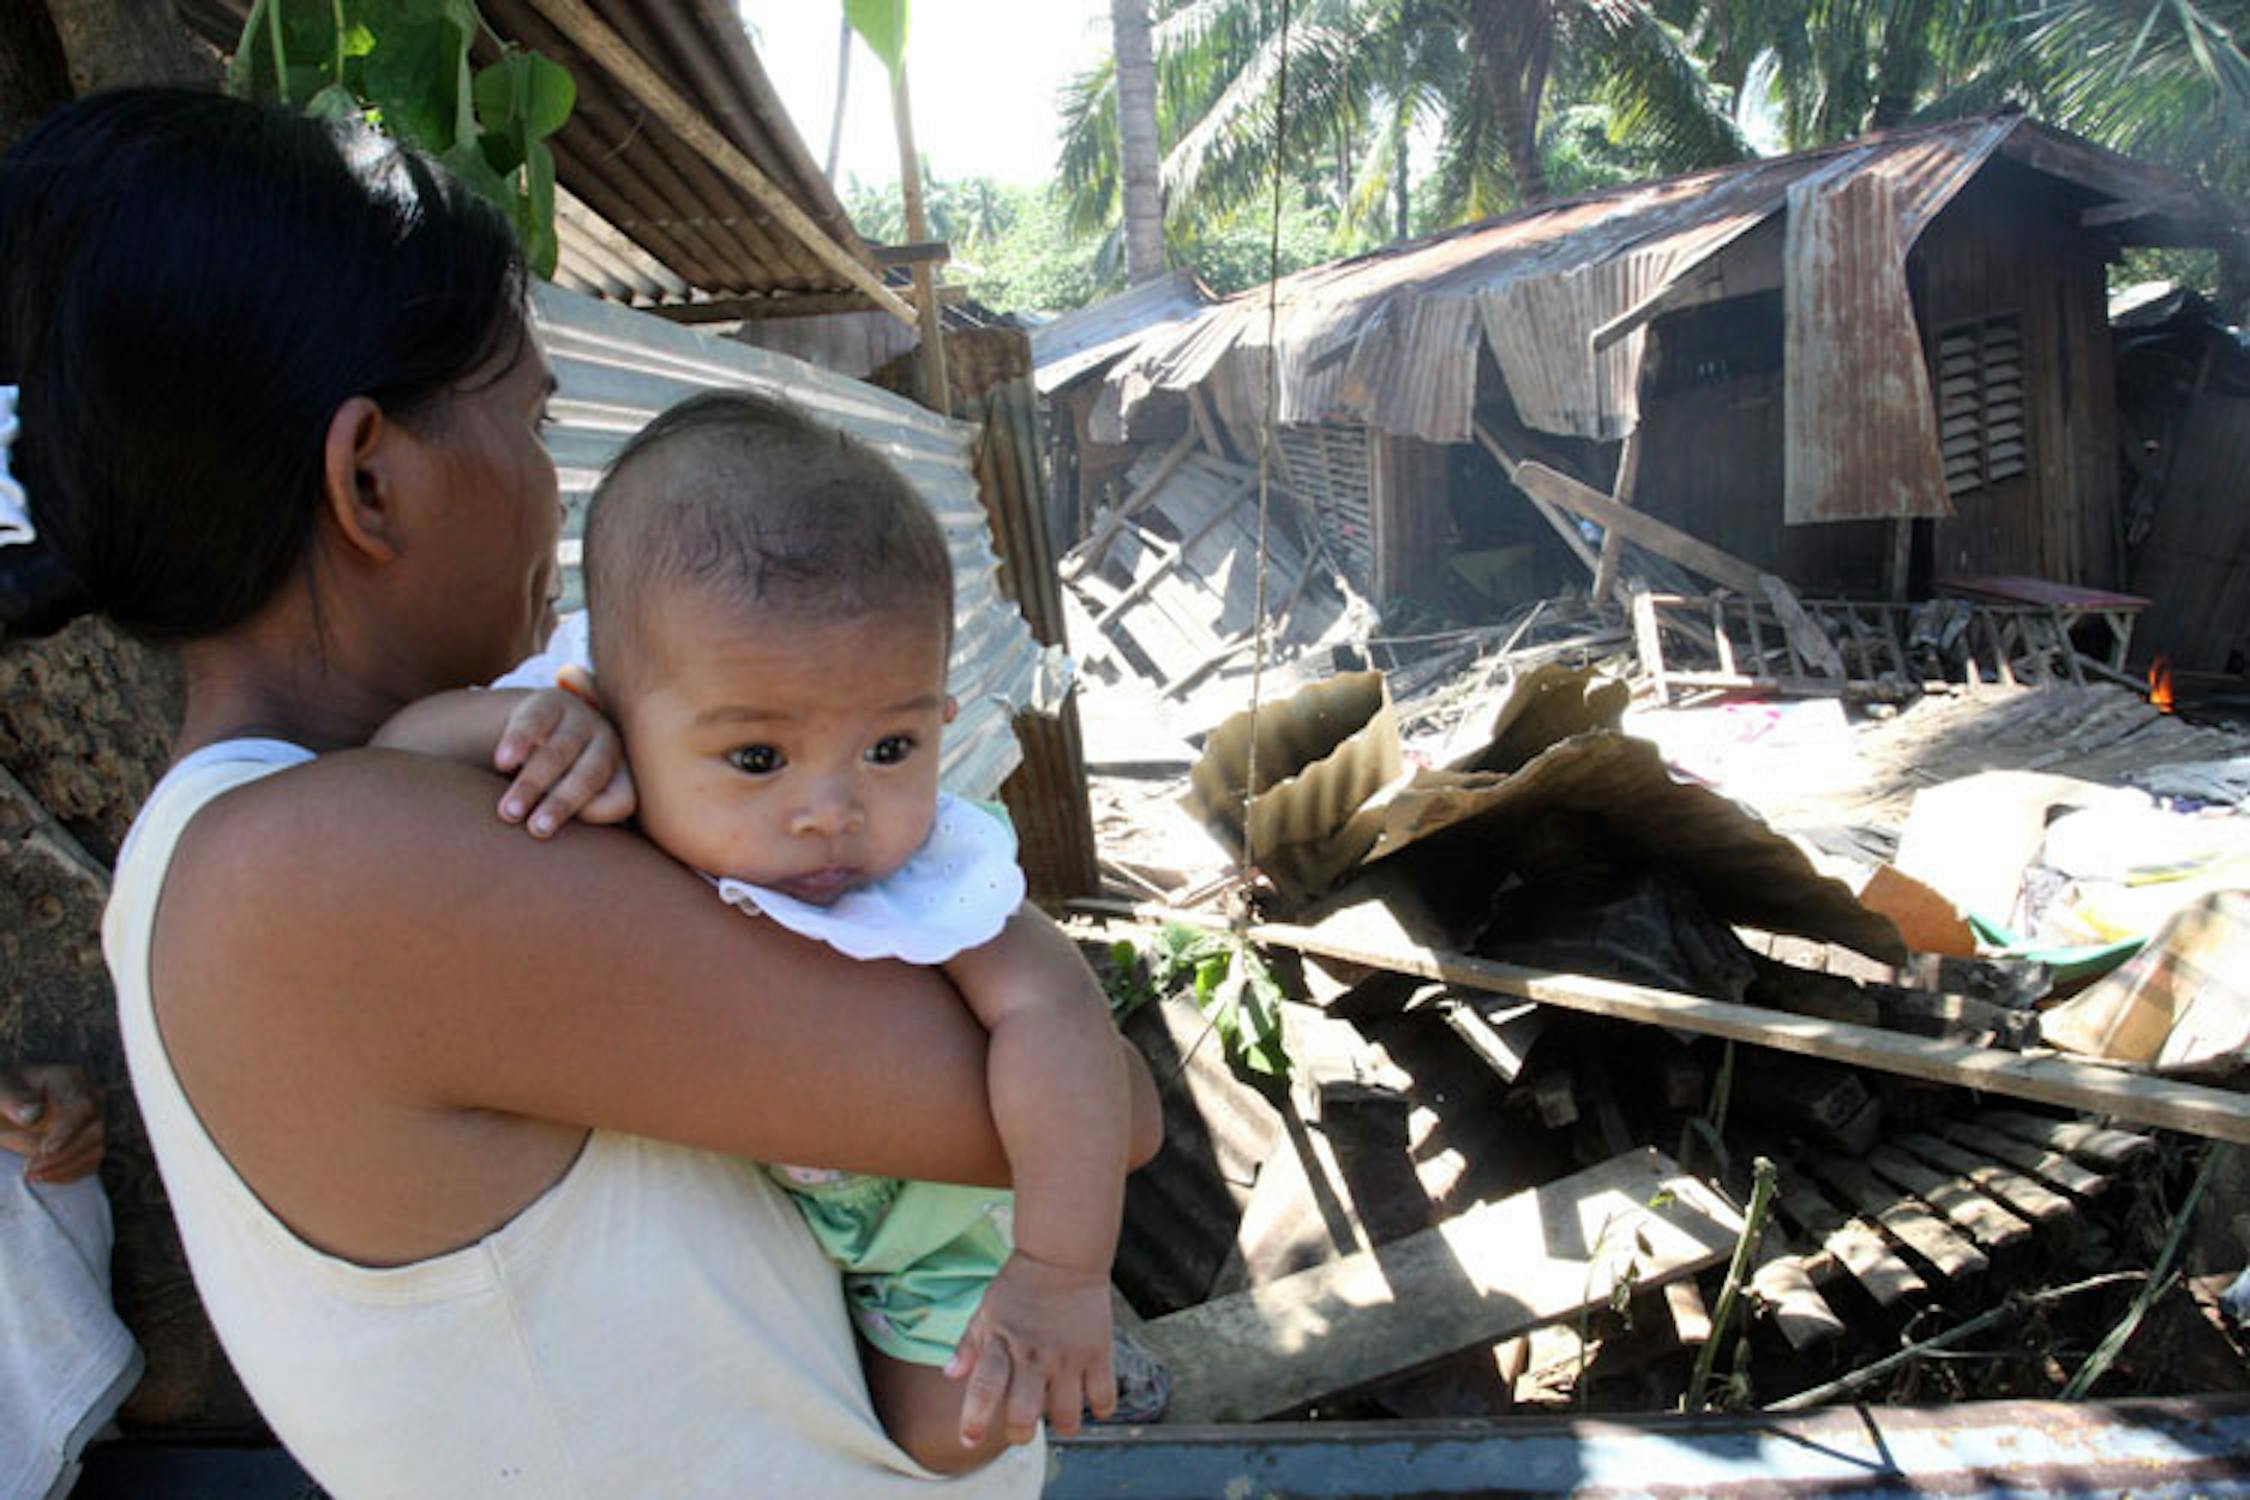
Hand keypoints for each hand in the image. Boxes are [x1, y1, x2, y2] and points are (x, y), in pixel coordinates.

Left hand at [0, 1063, 105, 1184]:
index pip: (83, 1106)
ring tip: (31, 1175)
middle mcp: (90, 1098)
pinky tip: (42, 1176)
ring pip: (95, 1150)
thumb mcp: (0, 1092)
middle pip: (96, 1131)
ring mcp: (93, 1121)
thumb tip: (34, 1116)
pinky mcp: (89, 1142)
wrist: (6, 1108)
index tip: (46, 1150)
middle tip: (29, 1169)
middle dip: (64, 1154)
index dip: (68, 1130)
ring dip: (64, 1167)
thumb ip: (13, 1100)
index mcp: (70, 1079)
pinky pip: (89, 1162)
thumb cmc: (3, 1095)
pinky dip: (67, 1174)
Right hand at [493, 677, 636, 837]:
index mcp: (622, 771)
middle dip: (561, 804)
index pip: (621, 798)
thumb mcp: (576, 804)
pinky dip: (518, 742)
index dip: (594, 815)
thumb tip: (574, 865)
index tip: (562, 832)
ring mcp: (581, 718)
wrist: (534, 730)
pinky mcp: (549, 701)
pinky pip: (534, 723)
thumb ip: (580, 823)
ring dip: (531, 784)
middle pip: (589, 775)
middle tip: (534, 830)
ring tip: (507, 812)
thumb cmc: (557, 784)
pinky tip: (502, 762)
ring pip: (558, 753)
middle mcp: (607, 742)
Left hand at [948, 1250, 1115, 1446]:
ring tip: (1058, 1414)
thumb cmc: (1021, 1284)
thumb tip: (950, 1375)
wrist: (1063, 1254)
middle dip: (1020, 1434)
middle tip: (1022, 1429)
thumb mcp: (987, 1311)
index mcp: (1001, 1344)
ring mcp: (1068, 1357)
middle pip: (1024, 1414)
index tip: (969, 1439)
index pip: (983, 1389)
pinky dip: (1100, 1409)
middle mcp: (1034, 1355)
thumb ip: (969, 1345)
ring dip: (1061, 1425)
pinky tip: (1090, 1401)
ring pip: (1067, 1416)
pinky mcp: (1098, 1352)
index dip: (974, 1420)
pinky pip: (1103, 1396)